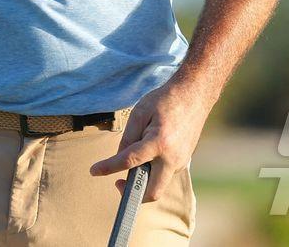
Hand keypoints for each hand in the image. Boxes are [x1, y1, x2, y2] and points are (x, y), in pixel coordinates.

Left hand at [88, 78, 209, 201]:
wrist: (194, 94)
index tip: (94, 171)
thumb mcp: (140, 112)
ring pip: (159, 183)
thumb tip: (120, 157)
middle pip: (152, 191)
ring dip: (144, 179)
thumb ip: (128, 137)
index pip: (129, 161)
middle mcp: (173, 157)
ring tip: (133, 159)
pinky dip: (154, 169)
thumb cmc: (165, 100)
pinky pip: (166, 172)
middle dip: (133, 193)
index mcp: (159, 142)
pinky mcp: (185, 160)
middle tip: (118, 181)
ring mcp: (182, 161)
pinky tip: (149, 153)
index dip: (108, 167)